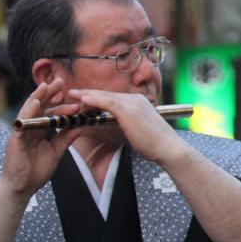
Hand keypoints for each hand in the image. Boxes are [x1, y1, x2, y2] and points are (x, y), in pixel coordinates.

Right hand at [0, 79, 82, 199]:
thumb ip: (66, 138)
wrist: (22, 188)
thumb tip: (80, 125)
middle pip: (40, 106)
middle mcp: (29, 128)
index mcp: (39, 131)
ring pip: (29, 110)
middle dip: (50, 94)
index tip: (77, 101)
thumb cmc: (35, 171)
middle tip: (61, 81)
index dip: (63, 107)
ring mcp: (21, 132)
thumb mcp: (56, 152)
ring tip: (46, 85)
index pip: (51, 114)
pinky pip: (22, 122)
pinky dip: (28, 111)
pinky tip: (35, 102)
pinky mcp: (15, 138)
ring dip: (38, 96)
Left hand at [66, 89, 186, 165]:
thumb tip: (108, 125)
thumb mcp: (135, 130)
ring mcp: (133, 103)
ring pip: (105, 96)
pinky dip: (94, 100)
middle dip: (88, 93)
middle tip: (72, 92)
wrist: (168, 149)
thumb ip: (123, 125)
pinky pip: (107, 102)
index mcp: (138, 102)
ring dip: (86, 95)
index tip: (82, 97)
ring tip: (72, 94)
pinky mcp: (129, 110)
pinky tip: (82, 100)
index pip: (112, 97)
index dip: (96, 97)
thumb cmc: (154, 145)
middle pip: (106, 94)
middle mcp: (135, 99)